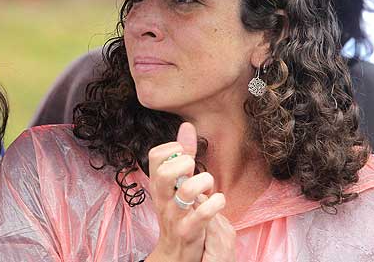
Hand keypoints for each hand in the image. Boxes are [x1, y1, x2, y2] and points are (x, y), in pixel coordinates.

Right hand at [146, 122, 230, 261]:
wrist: (175, 251)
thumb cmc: (179, 211)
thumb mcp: (176, 182)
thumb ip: (183, 154)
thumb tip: (187, 126)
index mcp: (157, 182)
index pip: (155, 155)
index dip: (173, 148)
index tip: (185, 155)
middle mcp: (161, 197)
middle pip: (165, 172)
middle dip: (185, 164)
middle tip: (194, 170)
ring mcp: (173, 214)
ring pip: (186, 190)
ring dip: (204, 182)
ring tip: (208, 186)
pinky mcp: (187, 231)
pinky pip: (202, 214)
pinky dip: (215, 203)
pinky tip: (218, 201)